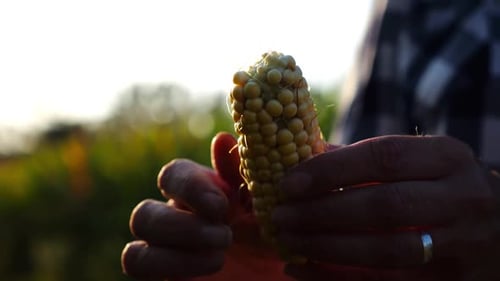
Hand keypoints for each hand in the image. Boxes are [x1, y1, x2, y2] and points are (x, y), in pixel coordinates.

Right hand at [121, 132, 290, 280]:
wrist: (285, 268)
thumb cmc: (282, 230)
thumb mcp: (272, 198)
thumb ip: (247, 171)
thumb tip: (222, 140)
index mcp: (201, 192)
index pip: (173, 175)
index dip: (191, 188)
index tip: (223, 206)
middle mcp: (178, 219)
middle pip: (144, 214)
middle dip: (183, 227)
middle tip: (225, 237)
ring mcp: (169, 252)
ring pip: (135, 249)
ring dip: (176, 254)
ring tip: (220, 256)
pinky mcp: (168, 276)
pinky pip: (141, 268)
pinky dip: (173, 268)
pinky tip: (211, 268)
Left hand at [273, 135, 499, 280]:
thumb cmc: (442, 186)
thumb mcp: (419, 161)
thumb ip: (366, 160)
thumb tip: (303, 161)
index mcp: (448, 157)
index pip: (383, 157)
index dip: (331, 171)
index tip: (288, 183)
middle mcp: (461, 198)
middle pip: (384, 206)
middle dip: (323, 212)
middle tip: (280, 216)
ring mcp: (461, 244)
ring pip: (387, 251)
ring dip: (327, 248)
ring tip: (288, 241)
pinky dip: (338, 279)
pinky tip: (304, 271)